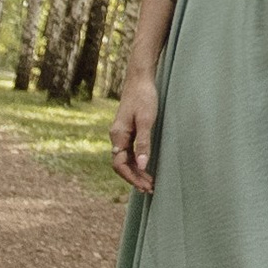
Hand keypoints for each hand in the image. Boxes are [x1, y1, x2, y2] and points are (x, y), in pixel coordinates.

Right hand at [111, 68, 159, 195]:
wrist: (140, 79)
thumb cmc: (144, 97)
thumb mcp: (147, 120)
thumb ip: (144, 143)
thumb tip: (141, 165)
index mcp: (118, 135)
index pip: (120, 164)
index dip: (132, 178)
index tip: (145, 186)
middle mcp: (116, 136)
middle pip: (121, 164)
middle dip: (134, 178)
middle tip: (150, 189)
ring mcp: (121, 134)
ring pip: (125, 159)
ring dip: (136, 172)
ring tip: (149, 183)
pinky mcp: (127, 130)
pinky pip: (128, 152)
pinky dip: (136, 162)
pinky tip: (145, 167)